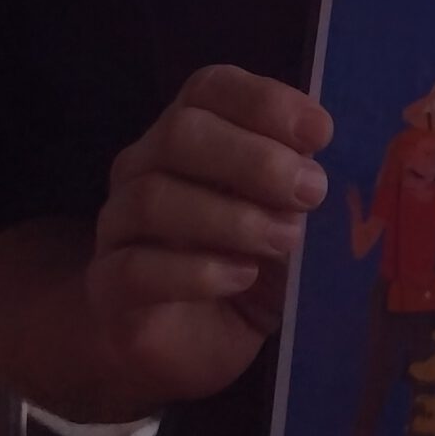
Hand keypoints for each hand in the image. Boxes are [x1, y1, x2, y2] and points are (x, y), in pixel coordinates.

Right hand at [84, 64, 330, 403]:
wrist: (194, 346)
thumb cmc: (250, 268)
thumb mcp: (286, 220)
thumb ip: (300, 184)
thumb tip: (326, 166)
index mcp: (189, 135)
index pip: (210, 89)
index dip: (265, 102)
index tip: (321, 133)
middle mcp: (143, 168)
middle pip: (181, 133)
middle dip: (254, 159)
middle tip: (310, 192)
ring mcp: (118, 226)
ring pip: (155, 198)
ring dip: (233, 218)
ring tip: (285, 241)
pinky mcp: (107, 287)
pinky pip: (135, 267)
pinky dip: (196, 271)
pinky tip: (241, 278)